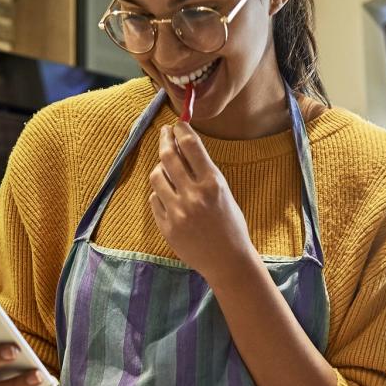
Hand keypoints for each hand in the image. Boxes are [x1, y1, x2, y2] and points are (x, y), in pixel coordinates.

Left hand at [148, 122, 255, 283]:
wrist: (228, 260)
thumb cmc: (231, 225)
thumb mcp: (224, 192)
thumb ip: (204, 172)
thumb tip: (183, 146)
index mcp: (213, 183)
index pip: (191, 146)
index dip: (181, 130)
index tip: (177, 124)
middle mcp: (193, 195)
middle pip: (169, 156)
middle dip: (164, 139)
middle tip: (164, 133)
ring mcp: (177, 212)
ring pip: (156, 176)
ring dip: (160, 167)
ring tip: (165, 167)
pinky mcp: (166, 226)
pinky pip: (154, 199)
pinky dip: (159, 193)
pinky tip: (167, 194)